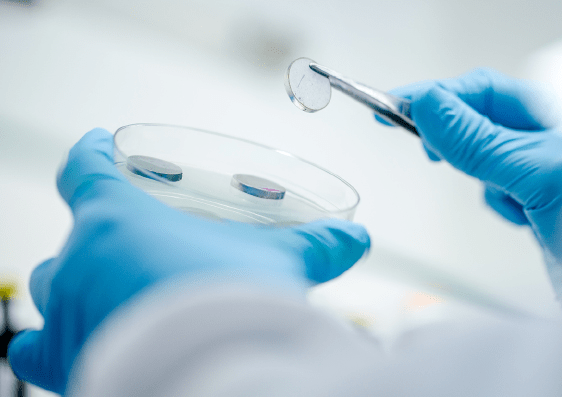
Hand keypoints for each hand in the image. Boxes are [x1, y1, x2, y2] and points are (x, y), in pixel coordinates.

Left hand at [8, 128, 369, 393]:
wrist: (206, 367)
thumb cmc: (228, 300)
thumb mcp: (276, 262)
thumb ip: (316, 246)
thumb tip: (357, 238)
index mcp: (120, 219)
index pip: (87, 168)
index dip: (92, 152)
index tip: (96, 143)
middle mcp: (80, 261)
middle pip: (74, 237)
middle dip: (97, 237)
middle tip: (128, 243)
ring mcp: (69, 312)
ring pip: (52, 290)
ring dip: (74, 287)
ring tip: (105, 291)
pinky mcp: (67, 361)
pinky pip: (35, 350)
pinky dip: (45, 346)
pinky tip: (61, 346)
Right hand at [377, 68, 561, 298]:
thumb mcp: (539, 174)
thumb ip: (480, 141)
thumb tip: (430, 108)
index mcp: (561, 113)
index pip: (484, 89)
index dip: (437, 96)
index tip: (396, 107)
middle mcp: (551, 136)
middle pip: (479, 118)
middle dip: (455, 138)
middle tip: (420, 142)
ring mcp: (541, 168)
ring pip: (484, 155)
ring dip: (482, 176)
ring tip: (506, 192)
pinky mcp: (534, 197)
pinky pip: (496, 187)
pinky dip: (497, 202)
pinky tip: (521, 215)